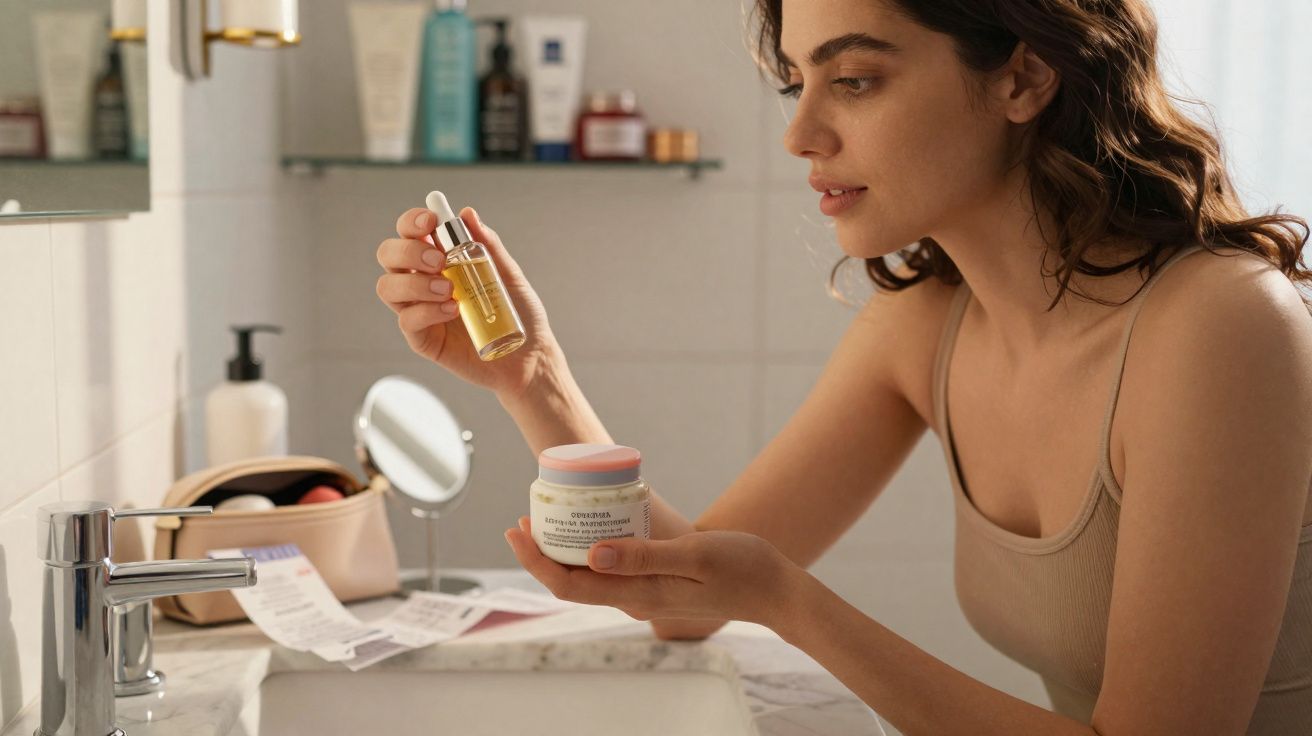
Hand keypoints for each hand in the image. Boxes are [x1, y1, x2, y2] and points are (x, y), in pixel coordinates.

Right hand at [375, 206, 556, 397]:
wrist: (529, 356)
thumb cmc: (518, 314)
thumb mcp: (508, 275)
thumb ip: (488, 246)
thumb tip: (468, 214)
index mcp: (440, 260)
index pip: (410, 232)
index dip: (412, 221)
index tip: (431, 222)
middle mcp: (423, 281)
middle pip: (388, 255)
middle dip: (408, 251)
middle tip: (439, 260)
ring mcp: (419, 310)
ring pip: (388, 287)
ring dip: (414, 282)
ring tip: (449, 290)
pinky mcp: (422, 339)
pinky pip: (407, 320)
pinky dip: (427, 311)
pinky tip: (452, 310)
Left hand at [503, 517, 807, 631]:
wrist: (775, 589)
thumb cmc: (741, 568)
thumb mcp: (694, 555)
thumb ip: (644, 556)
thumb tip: (592, 554)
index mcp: (639, 595)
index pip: (569, 585)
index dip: (535, 560)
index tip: (517, 528)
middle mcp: (634, 599)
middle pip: (571, 582)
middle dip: (540, 552)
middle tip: (525, 514)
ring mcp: (644, 592)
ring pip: (589, 576)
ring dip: (562, 549)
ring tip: (549, 514)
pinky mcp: (655, 582)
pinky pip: (610, 569)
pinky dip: (590, 547)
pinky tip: (591, 523)